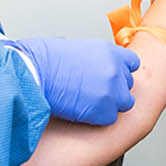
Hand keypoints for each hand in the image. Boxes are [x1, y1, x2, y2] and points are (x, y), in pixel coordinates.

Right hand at [5, 37, 139, 124]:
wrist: (34, 72)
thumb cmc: (44, 58)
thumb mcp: (74, 48)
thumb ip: (91, 58)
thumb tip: (88, 65)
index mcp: (108, 50)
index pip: (132, 62)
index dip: (120, 71)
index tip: (111, 77)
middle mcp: (115, 68)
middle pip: (128, 83)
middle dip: (114, 88)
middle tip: (95, 92)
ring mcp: (112, 90)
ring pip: (125, 102)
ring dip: (110, 104)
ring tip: (90, 104)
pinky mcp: (104, 110)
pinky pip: (110, 118)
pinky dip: (98, 118)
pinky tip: (82, 112)